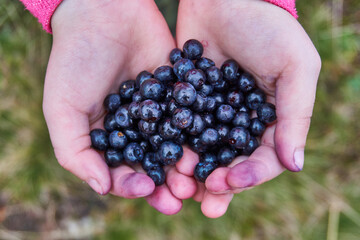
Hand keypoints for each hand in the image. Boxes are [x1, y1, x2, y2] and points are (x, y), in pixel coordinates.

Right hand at [43, 0, 196, 214]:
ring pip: (177, 146)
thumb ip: (75, 151)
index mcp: (108, 139)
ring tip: (196, 176)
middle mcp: (136, 130)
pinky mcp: (180, 94)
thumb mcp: (62, 108)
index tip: (145, 189)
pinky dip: (201, 132)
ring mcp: (160, 113)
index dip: (132, 185)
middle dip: (166, 184)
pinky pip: (192, 117)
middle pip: (153, 165)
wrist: (105, 12)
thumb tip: (101, 188)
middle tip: (180, 196)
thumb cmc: (76, 60)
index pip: (121, 172)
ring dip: (187, 165)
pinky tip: (209, 144)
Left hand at [176, 0, 320, 216]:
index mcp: (269, 119)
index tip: (226, 182)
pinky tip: (163, 161)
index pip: (262, 158)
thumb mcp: (295, 66)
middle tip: (204, 202)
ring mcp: (210, 114)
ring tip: (179, 189)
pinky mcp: (185, 102)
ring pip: (203, 152)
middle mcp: (239, 121)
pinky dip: (172, 147)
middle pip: (230, 162)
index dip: (247, 174)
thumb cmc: (267, 27)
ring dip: (192, 173)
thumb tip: (294, 165)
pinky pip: (179, 129)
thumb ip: (296, 115)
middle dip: (218, 184)